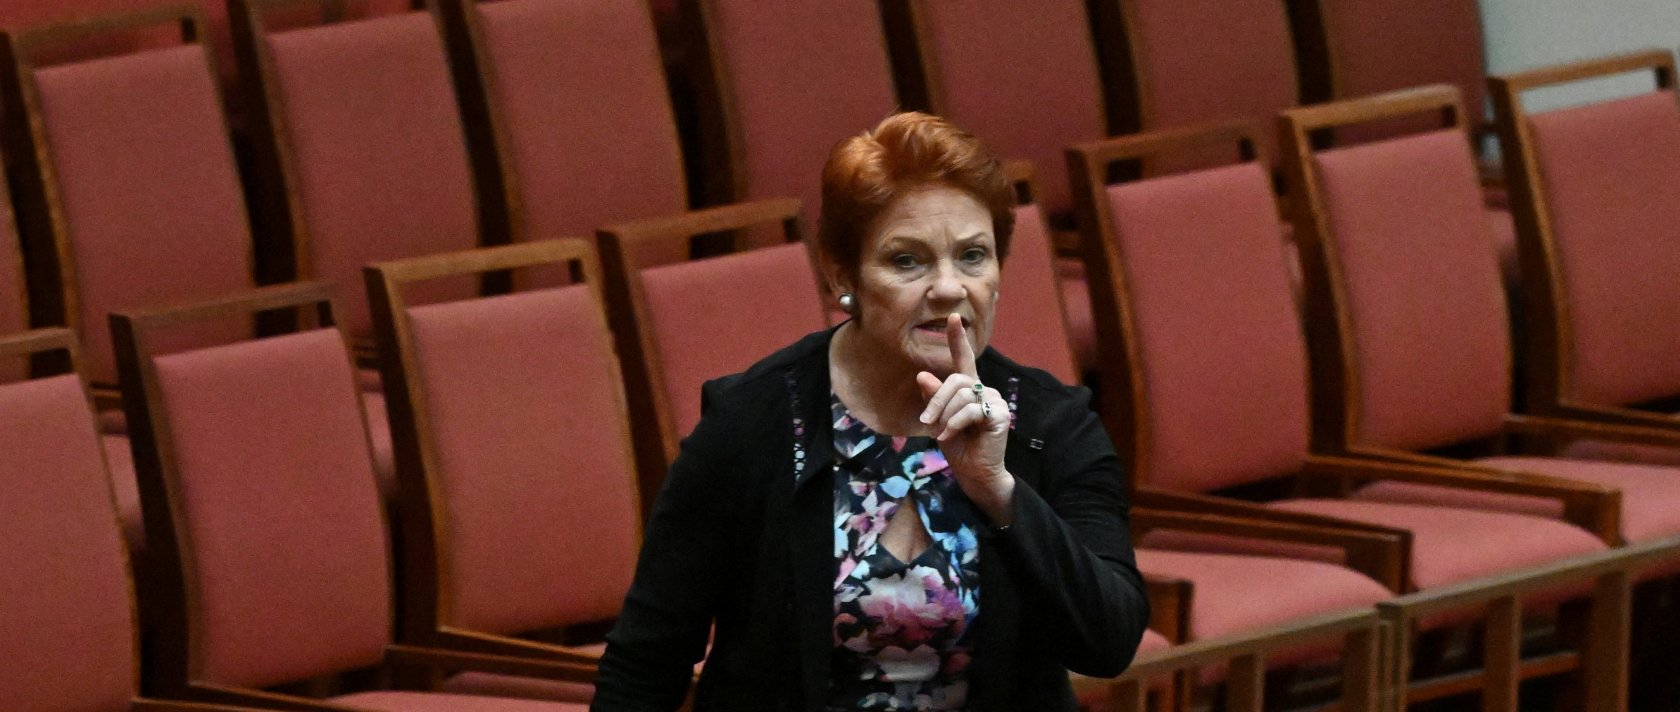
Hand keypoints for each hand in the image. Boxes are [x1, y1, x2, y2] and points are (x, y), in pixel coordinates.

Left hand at [916, 313, 1014, 523]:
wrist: (975, 473)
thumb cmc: (958, 447)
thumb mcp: (938, 421)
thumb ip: (934, 399)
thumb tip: (923, 376)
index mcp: (969, 389)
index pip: (964, 359)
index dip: (958, 339)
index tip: (953, 317)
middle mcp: (983, 390)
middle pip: (956, 380)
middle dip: (937, 400)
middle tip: (926, 422)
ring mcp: (994, 400)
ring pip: (962, 395)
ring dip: (944, 415)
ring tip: (941, 433)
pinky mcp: (999, 414)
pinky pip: (970, 410)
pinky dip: (954, 423)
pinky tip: (948, 435)